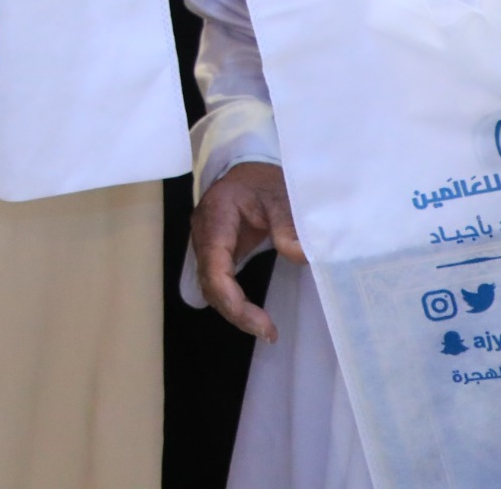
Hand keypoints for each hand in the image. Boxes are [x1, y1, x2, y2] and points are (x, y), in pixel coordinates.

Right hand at [193, 161, 304, 340]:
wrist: (251, 168)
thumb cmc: (265, 180)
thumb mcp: (282, 196)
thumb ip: (288, 225)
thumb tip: (297, 255)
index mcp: (217, 216)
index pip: (215, 267)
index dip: (234, 300)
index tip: (263, 323)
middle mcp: (203, 232)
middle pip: (209, 282)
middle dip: (235, 311)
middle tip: (268, 332)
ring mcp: (206, 242)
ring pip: (210, 285)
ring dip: (233, 309)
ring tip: (264, 328)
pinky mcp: (214, 250)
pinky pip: (217, 281)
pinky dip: (232, 300)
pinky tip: (252, 314)